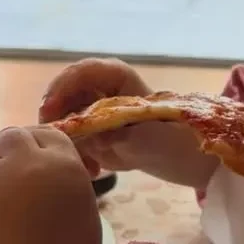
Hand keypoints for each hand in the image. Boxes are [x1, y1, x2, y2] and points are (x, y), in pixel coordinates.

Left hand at [0, 127, 101, 243]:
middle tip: (14, 179)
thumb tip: (42, 178)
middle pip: (8, 136)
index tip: (35, 160)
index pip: (44, 133)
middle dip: (9, 152)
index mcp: (61, 165)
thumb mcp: (81, 210)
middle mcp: (22, 166)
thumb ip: (61, 183)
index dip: (38, 145)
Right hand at [39, 58, 217, 187]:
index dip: (60, 88)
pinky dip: (79, 157)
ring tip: (87, 167)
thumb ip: (111, 134)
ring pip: (66, 123)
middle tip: (58, 145)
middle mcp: (104, 91)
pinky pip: (76, 143)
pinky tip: (93, 172)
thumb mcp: (147, 138)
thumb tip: (83, 135)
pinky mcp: (98, 136)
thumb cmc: (178, 142)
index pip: (81, 71)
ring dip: (70, 145)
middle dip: (60, 123)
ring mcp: (98, 113)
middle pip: (66, 97)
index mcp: (118, 78)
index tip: (49, 112)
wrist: (194, 162)